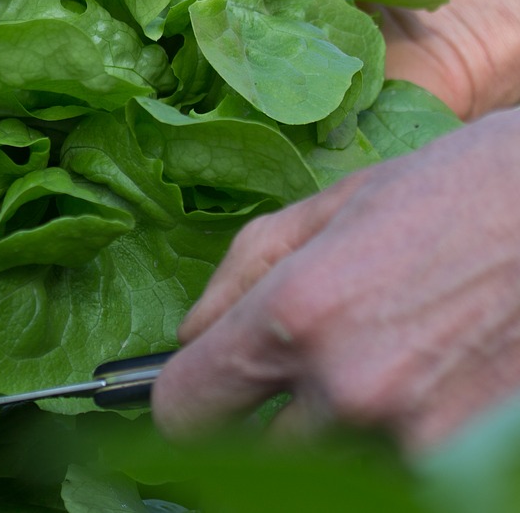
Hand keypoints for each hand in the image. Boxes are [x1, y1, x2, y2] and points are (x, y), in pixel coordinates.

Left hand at [150, 109, 519, 452]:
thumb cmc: (460, 189)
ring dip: (343, 427)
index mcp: (295, 315)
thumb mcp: (331, 205)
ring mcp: (414, 435)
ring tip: (391, 354)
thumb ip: (240, 274)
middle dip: (275, 415)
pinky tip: (431, 374)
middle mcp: (346, 388)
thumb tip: (190, 336)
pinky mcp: (471, 462)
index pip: (185, 412)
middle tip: (318, 365)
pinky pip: (398, 466)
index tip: (203, 393)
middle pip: (257, 452)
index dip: (186, 401)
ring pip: (333, 462)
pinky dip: (402, 437)